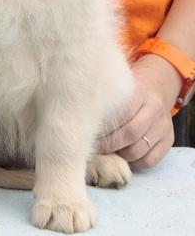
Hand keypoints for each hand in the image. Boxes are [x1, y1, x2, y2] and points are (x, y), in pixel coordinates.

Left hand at [97, 54, 181, 168]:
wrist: (158, 84)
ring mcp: (163, 126)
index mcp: (140, 92)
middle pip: (130, 134)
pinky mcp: (168, 140)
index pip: (121, 114)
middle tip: (93, 147)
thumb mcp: (118, 86)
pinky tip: (122, 155)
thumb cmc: (129, 88)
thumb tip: (79, 120)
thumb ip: (105, 100)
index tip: (87, 133)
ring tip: (106, 152)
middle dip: (108, 145)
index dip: (103, 128)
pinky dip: (134, 163)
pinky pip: (150, 160)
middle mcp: (154, 109)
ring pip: (139, 150)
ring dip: (119, 155)